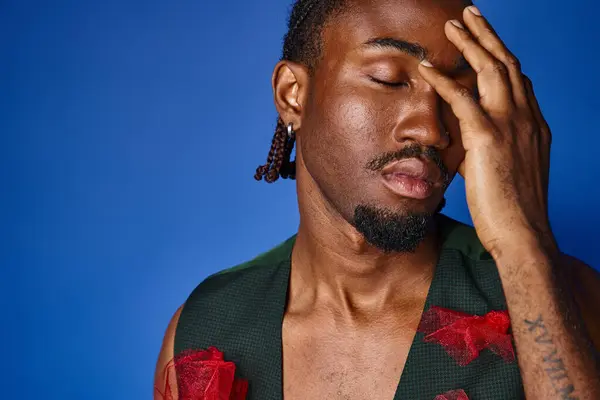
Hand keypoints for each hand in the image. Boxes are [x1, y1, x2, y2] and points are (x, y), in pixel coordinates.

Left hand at [418, 6, 554, 258]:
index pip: (519, 81)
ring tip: (454, 24)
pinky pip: (463, 98)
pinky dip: (444, 79)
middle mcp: (526, 118)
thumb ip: (487, 151)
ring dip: (472, 42)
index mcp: (534, 126)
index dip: (502, 57)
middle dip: (489, 35)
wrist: (523, 234)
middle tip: (472, 15)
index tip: (489, 43)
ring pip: (492, 69)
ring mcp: (511, 125)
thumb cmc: (511, 212)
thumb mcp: (505, 172)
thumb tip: (465, 145)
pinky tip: (427, 67)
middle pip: (508, 63)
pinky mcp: (488, 138)